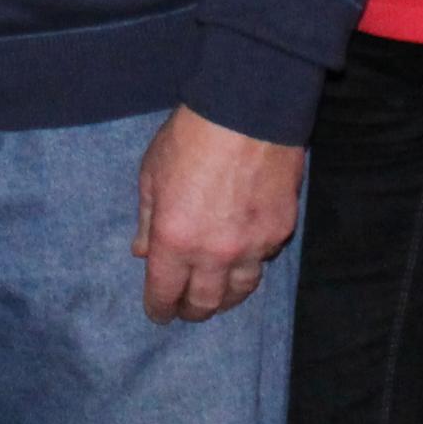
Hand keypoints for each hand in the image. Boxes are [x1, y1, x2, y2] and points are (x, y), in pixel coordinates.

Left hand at [136, 106, 303, 320]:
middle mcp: (214, 253)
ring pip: (239, 291)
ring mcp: (252, 246)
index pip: (164, 293)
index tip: (158, 313)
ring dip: (225, 298)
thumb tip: (142, 251)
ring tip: (218, 295)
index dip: (159, 308)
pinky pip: (263, 260)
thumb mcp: (152, 174)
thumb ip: (146, 219)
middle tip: (186, 310)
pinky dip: (251, 262)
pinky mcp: (280, 231)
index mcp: (174, 240)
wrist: (248, 111)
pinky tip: (244, 254)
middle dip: (191, 312)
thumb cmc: (191, 137)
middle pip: (204, 304)